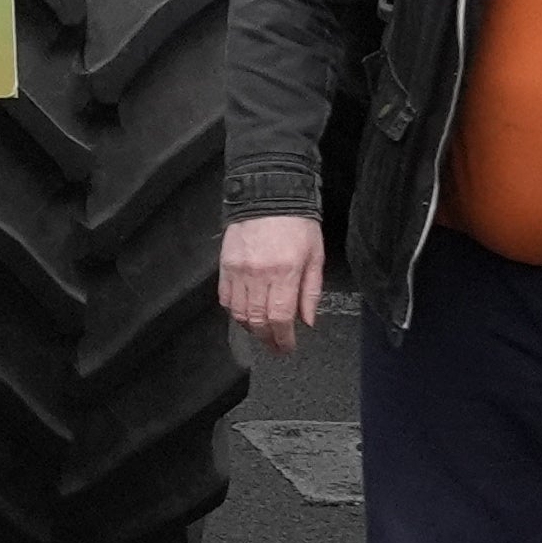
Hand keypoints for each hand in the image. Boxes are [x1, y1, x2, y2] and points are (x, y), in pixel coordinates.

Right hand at [218, 215, 326, 353]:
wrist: (269, 195)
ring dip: (251, 329)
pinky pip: (226, 298)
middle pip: (258, 321)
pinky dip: (234, 312)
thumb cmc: (297, 223)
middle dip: (267, 339)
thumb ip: (311, 291)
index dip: (282, 339)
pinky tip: (245, 314)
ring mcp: (239, 271)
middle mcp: (259, 275)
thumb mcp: (315, 256)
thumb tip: (307, 321)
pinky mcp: (225, 265)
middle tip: (275, 347)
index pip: (280, 318)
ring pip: (239, 313)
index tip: (286, 347)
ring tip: (261, 333)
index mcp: (285, 272)